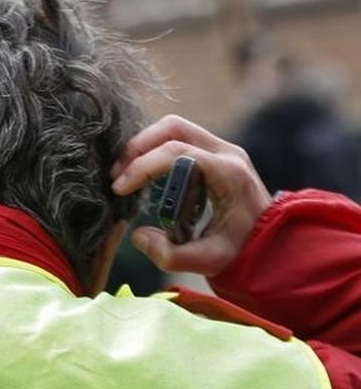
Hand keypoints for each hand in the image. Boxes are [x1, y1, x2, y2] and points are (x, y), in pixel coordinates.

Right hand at [110, 114, 272, 275]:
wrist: (270, 241)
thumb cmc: (240, 250)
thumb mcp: (207, 261)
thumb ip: (170, 255)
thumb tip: (137, 234)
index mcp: (228, 173)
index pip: (176, 152)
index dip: (142, 166)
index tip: (120, 188)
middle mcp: (227, 153)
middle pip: (173, 128)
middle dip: (138, 147)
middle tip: (117, 174)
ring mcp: (222, 149)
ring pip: (174, 127)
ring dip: (144, 145)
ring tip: (125, 172)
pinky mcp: (214, 152)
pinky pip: (178, 137)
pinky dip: (154, 148)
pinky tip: (141, 170)